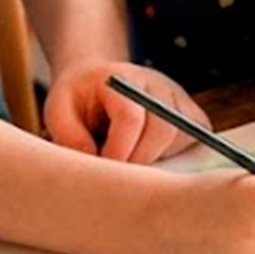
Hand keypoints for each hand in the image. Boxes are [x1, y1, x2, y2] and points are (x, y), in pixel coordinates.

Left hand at [43, 60, 208, 162]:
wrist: (97, 82)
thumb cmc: (77, 100)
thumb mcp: (58, 113)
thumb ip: (70, 138)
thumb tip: (100, 164)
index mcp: (120, 78)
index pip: (131, 118)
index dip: (118, 152)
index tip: (103, 168)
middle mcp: (155, 84)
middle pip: (164, 128)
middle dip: (140, 161)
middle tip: (119, 175)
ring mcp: (177, 97)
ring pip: (182, 137)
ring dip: (158, 159)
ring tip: (131, 160)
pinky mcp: (192, 114)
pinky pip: (197, 140)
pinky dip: (178, 157)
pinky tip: (153, 158)